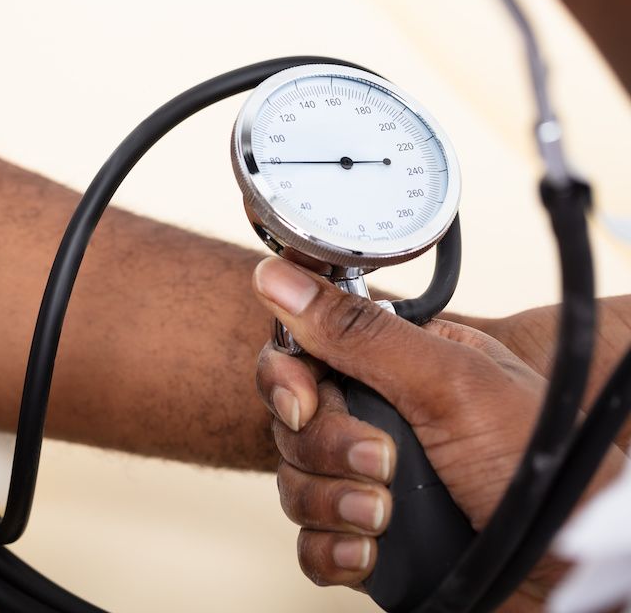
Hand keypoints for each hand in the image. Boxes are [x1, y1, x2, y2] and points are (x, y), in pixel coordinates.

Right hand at [251, 257, 624, 606]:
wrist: (572, 573)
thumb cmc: (542, 472)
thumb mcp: (450, 384)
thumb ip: (360, 332)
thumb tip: (279, 277)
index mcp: (399, 366)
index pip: (305, 355)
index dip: (290, 380)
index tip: (304, 404)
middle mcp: (380, 421)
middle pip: (294, 423)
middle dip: (327, 451)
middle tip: (382, 464)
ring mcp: (369, 482)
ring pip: (294, 483)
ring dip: (332, 504)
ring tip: (384, 517)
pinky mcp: (368, 539)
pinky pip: (309, 543)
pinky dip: (332, 551)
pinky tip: (369, 554)